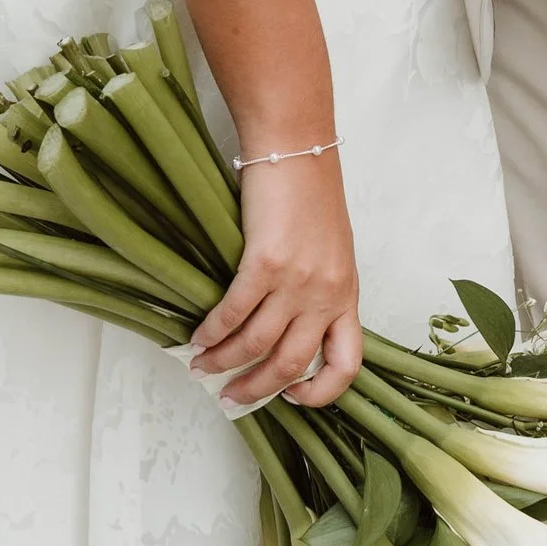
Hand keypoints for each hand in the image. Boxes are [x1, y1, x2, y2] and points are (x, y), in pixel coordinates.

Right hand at [188, 149, 363, 412]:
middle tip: (232, 397)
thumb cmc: (310, 193)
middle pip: (291, 363)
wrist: (296, 148)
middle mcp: (327, 294)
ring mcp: (298, 281)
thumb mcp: (331, 251)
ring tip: (203, 367)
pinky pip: (234, 312)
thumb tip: (285, 326)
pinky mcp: (266, 263)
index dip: (321, 392)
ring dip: (225, 362)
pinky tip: (199, 337)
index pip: (347, 363)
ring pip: (257, 343)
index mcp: (347, 294)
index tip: (293, 396)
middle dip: (257, 388)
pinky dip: (213, 332)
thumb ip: (318, 290)